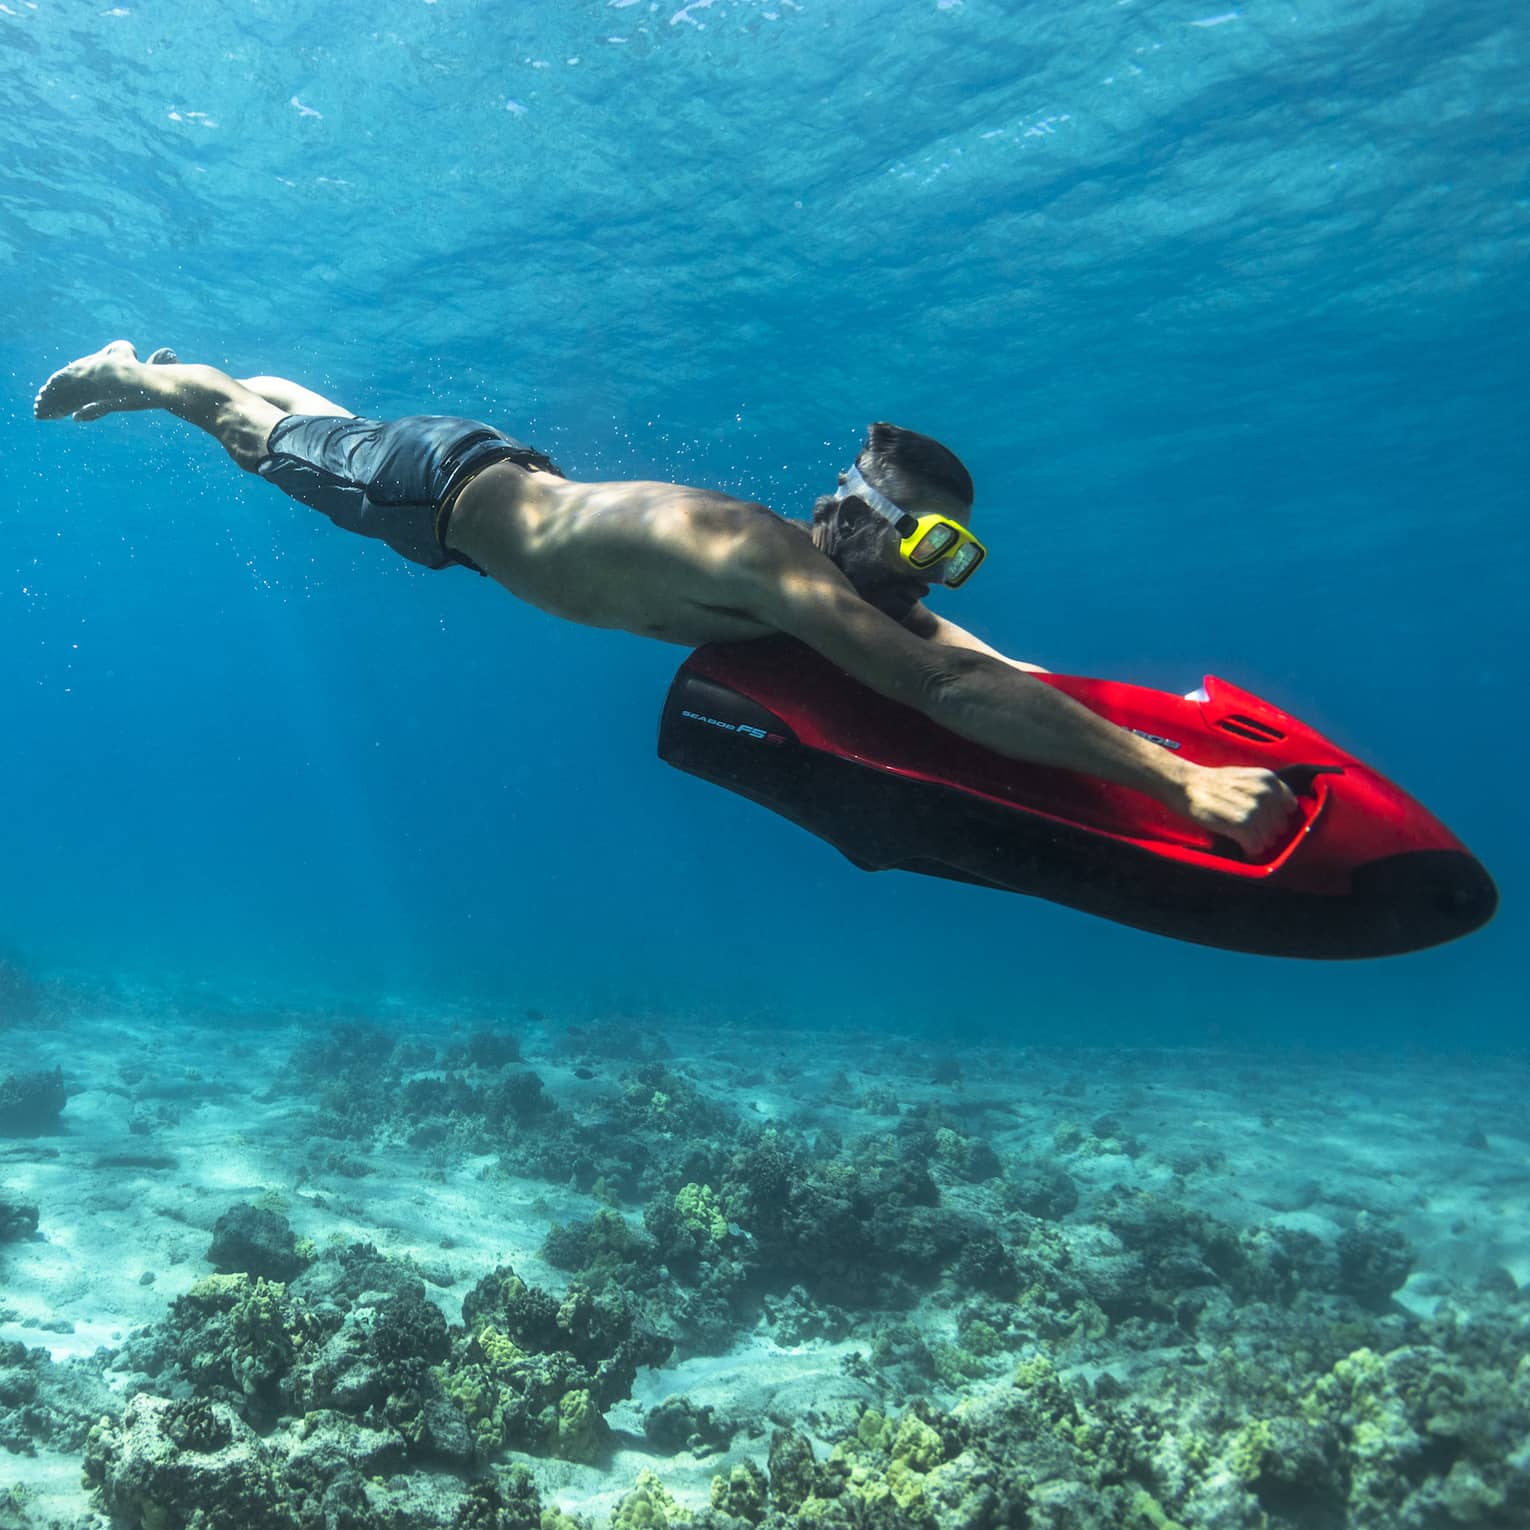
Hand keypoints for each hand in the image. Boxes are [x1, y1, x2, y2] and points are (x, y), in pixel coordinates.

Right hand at [1180, 765, 1299, 858]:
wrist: (1186, 785)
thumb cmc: (1211, 783)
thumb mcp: (1246, 777)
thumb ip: (1265, 791)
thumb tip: (1278, 811)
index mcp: (1268, 780)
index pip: (1289, 806)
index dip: (1277, 816)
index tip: (1266, 820)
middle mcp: (1266, 793)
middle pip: (1280, 826)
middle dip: (1267, 831)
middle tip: (1250, 829)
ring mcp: (1255, 809)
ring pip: (1269, 839)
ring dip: (1257, 842)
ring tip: (1243, 836)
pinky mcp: (1242, 824)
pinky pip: (1256, 846)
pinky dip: (1248, 849)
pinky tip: (1239, 842)